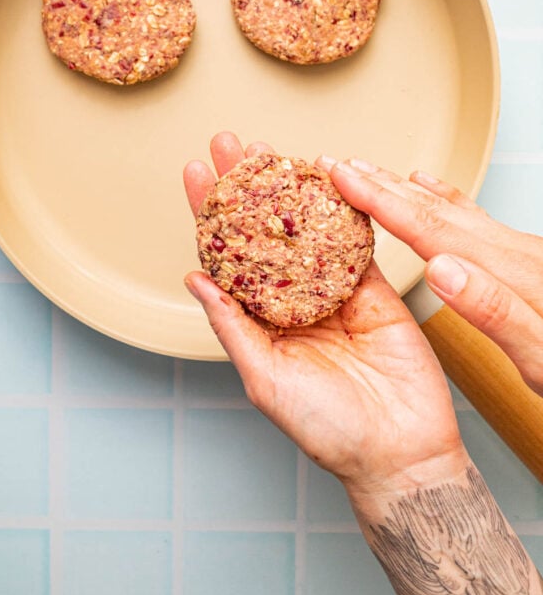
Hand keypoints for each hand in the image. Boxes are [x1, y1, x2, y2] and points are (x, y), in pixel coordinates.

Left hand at [184, 132, 467, 499]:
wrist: (400, 451)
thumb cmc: (327, 429)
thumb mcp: (266, 379)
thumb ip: (232, 327)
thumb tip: (194, 279)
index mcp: (260, 322)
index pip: (227, 257)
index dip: (210, 213)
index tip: (198, 173)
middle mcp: (292, 302)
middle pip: (263, 232)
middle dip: (246, 187)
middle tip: (232, 143)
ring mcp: (333, 292)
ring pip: (307, 229)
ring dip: (290, 188)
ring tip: (272, 150)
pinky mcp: (373, 290)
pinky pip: (355, 242)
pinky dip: (344, 209)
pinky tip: (328, 178)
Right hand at [317, 157, 542, 397]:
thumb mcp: (542, 360)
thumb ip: (492, 312)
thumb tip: (441, 268)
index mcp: (508, 274)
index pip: (427, 228)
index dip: (377, 199)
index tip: (339, 175)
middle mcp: (513, 253)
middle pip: (433, 208)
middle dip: (380, 184)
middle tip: (336, 163)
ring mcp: (521, 252)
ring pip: (449, 208)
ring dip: (403, 189)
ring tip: (370, 171)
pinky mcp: (526, 259)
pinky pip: (472, 216)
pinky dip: (443, 198)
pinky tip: (431, 188)